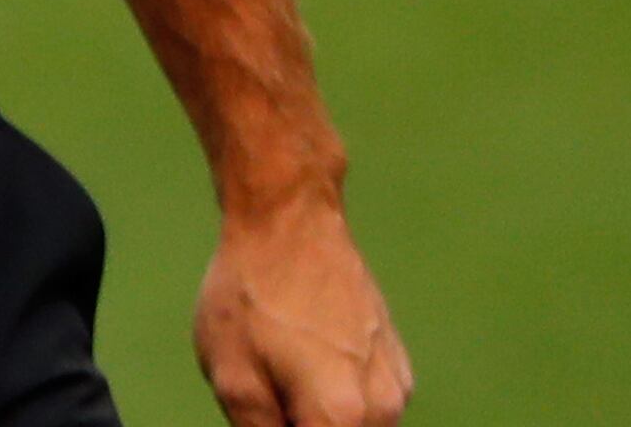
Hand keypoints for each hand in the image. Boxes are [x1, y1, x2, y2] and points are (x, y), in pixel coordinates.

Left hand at [195, 193, 411, 425]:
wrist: (289, 224)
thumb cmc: (250, 297)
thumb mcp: (231, 376)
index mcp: (342, 416)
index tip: (267, 409)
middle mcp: (384, 408)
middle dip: (299, 424)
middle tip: (266, 388)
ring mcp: (398, 386)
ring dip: (318, 418)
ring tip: (278, 369)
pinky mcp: (398, 367)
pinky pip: (366, 408)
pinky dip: (337, 401)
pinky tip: (300, 358)